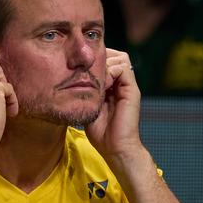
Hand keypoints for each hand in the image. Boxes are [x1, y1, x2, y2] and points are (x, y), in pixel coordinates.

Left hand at [85, 49, 142, 169]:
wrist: (115, 148)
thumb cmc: (100, 132)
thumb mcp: (87, 106)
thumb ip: (84, 91)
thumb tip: (70, 78)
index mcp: (112, 85)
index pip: (107, 60)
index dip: (94, 59)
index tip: (79, 66)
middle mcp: (122, 83)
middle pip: (115, 54)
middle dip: (99, 57)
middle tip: (85, 69)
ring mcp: (128, 86)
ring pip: (120, 58)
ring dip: (105, 64)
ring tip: (93, 78)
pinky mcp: (133, 91)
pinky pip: (123, 68)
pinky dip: (110, 71)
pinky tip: (100, 85)